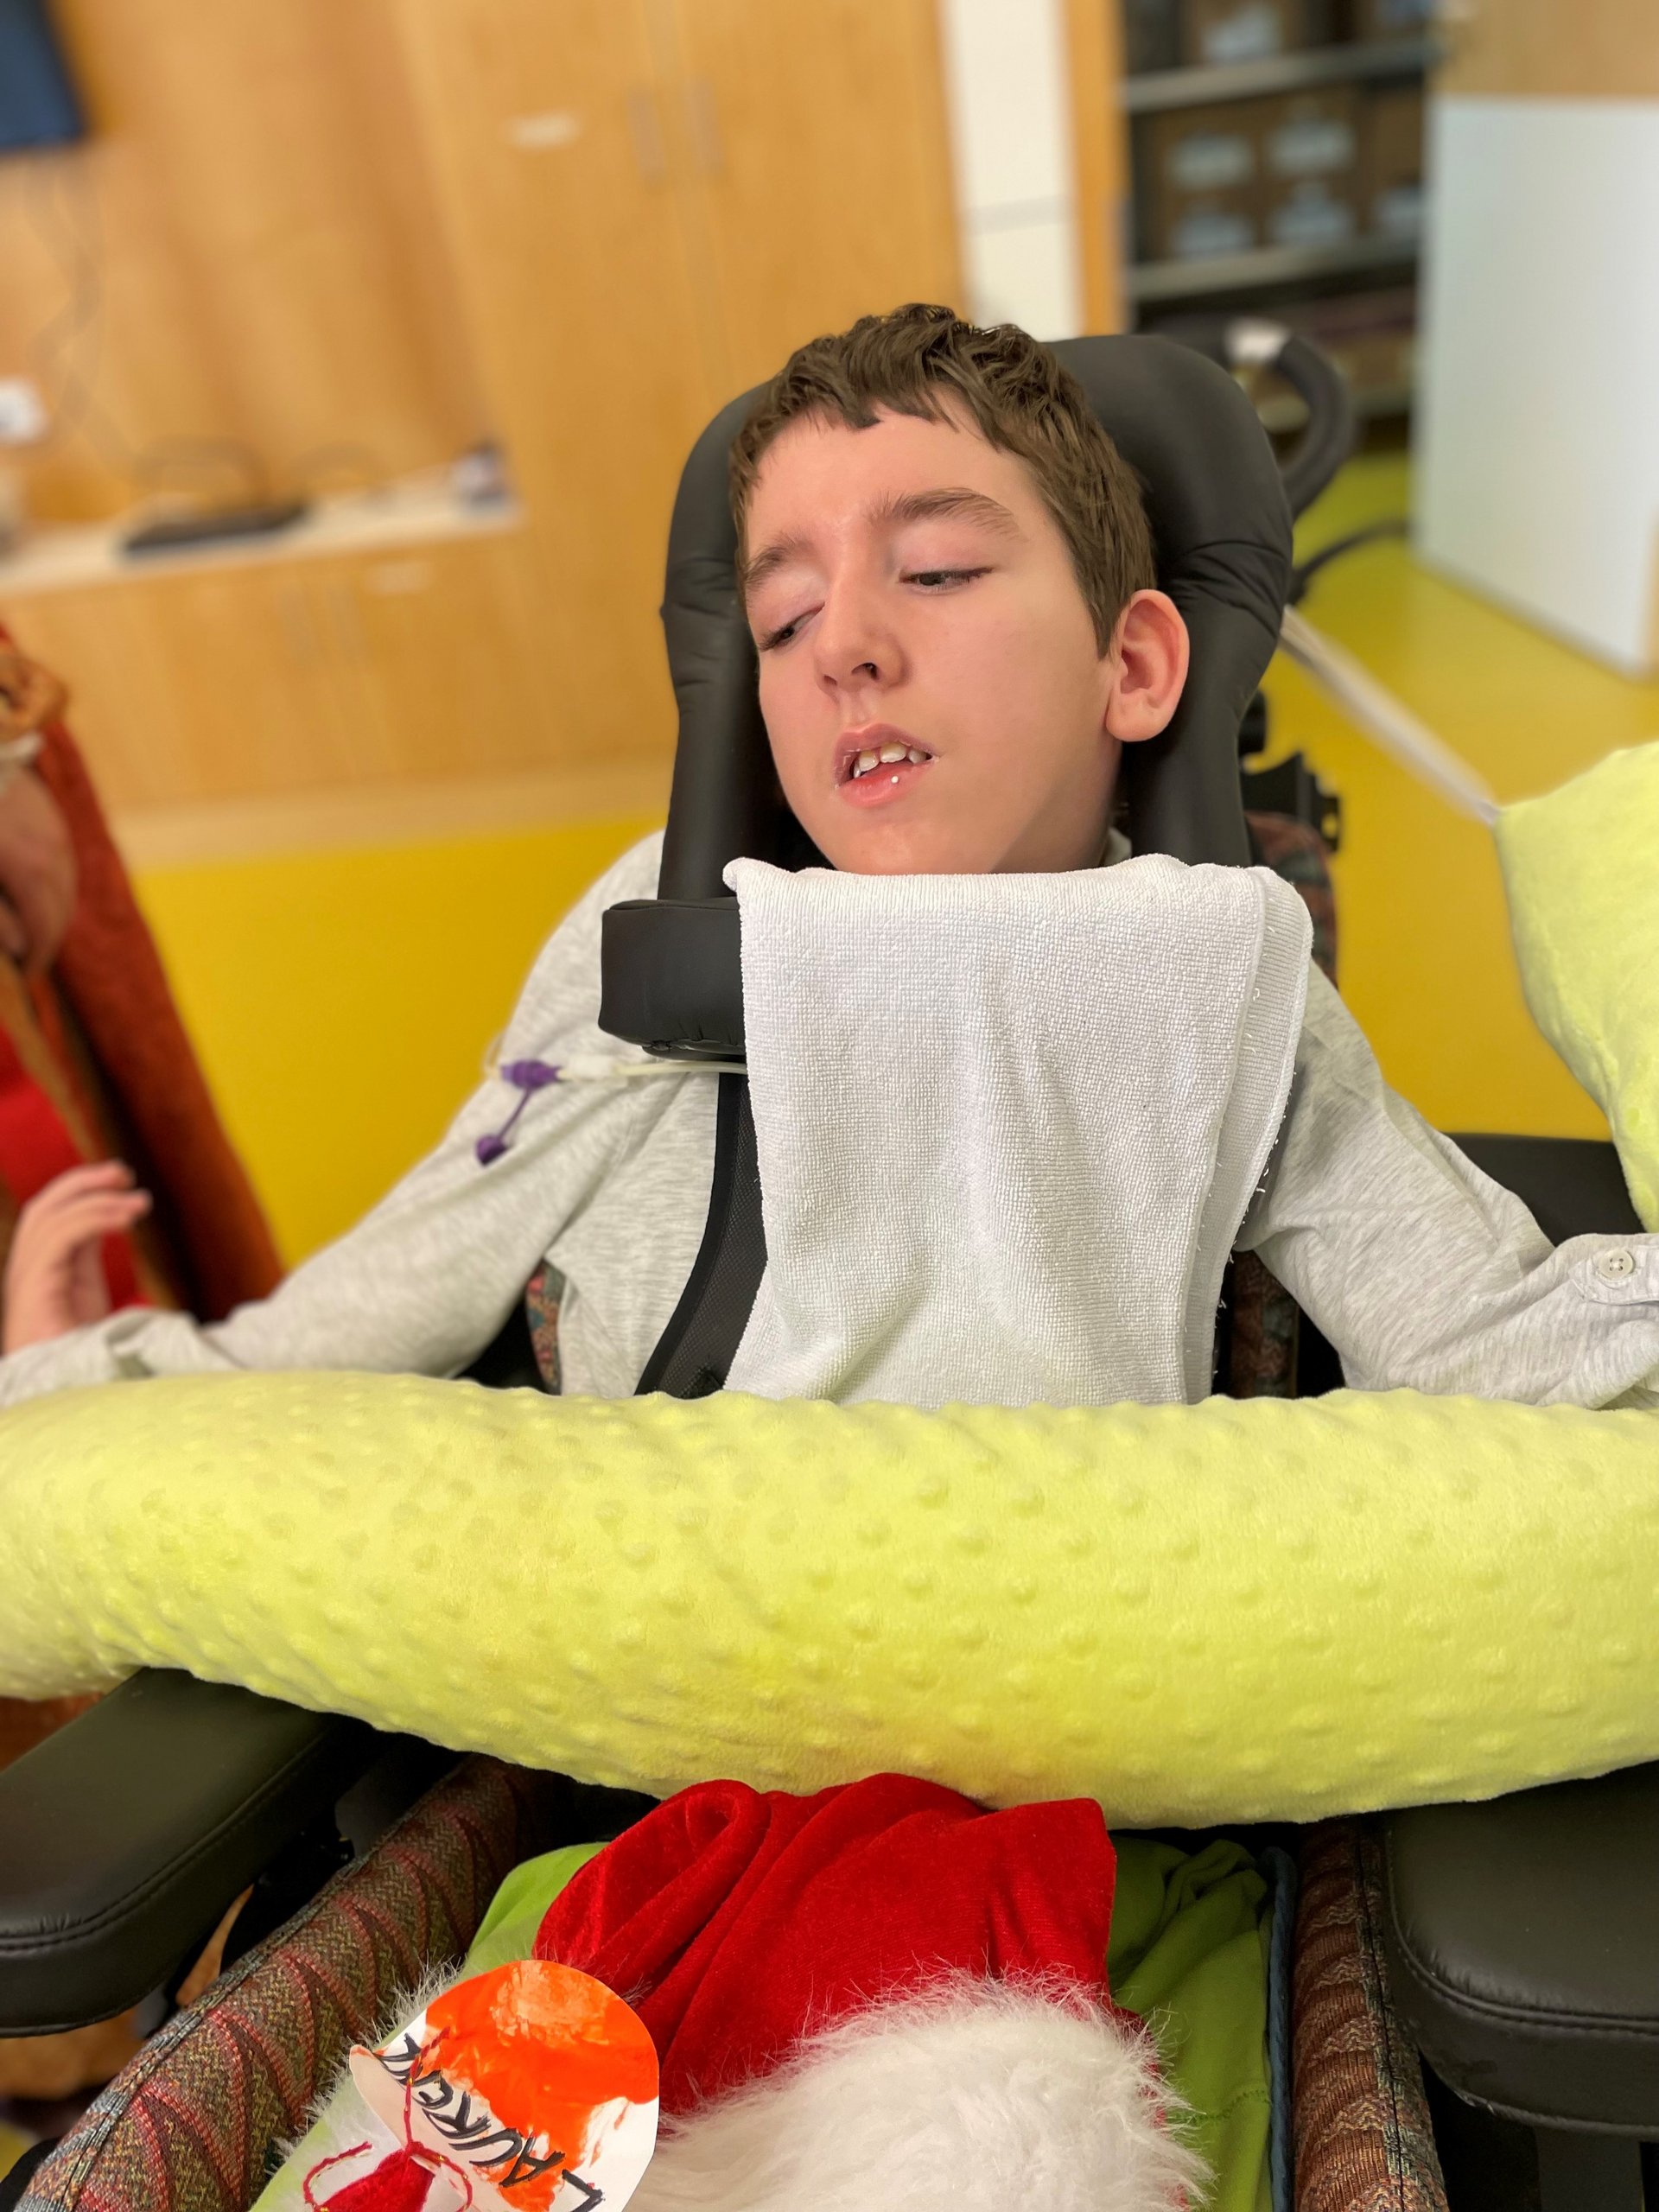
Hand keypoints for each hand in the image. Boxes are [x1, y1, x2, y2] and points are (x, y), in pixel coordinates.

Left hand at [0, 768, 75, 974]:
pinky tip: (35, 884)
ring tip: (34, 926)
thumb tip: (18, 945)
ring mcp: (52, 824)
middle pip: (61, 908)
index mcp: (30, 869)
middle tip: (31, 959)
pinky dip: (52, 880)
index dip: (36, 958)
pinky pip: (60, 855)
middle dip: (48, 939)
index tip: (25, 975)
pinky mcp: (43, 804)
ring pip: (65, 881)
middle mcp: (52, 849)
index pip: (44, 929)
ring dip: (53, 909)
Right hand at [2, 1162, 150, 1352]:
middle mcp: (25, 1273)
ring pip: (48, 1219)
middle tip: (125, 1173)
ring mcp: (24, 1283)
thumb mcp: (88, 1294)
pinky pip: (58, 1238)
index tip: (123, 1180)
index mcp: (38, 1272)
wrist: (72, 1395)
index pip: (49, 1217)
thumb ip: (88, 1255)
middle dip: (82, 1183)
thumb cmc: (81, 1355)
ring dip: (98, 1200)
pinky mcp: (33, 1292)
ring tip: (141, 1201)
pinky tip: (127, 1218)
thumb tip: (108, 1213)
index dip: (80, 1192)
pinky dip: (93, 1219)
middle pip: (41, 1210)